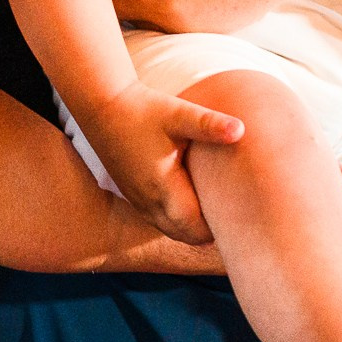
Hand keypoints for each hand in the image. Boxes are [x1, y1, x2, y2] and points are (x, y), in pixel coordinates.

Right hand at [77, 80, 244, 245]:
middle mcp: (148, 201)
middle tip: (234, 211)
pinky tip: (190, 196)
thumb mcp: (178, 114)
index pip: (197, 229)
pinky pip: (158, 219)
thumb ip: (210, 124)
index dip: (220, 227)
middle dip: (209, 230)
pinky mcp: (131, 193)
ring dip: (192, 225)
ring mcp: (137, 200)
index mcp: (163, 188)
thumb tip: (241, 129)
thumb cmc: (143, 109)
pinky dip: (176, 217)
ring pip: (171, 230)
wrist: (101, 105)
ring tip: (214, 204)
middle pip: (186, 236)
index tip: (241, 212)